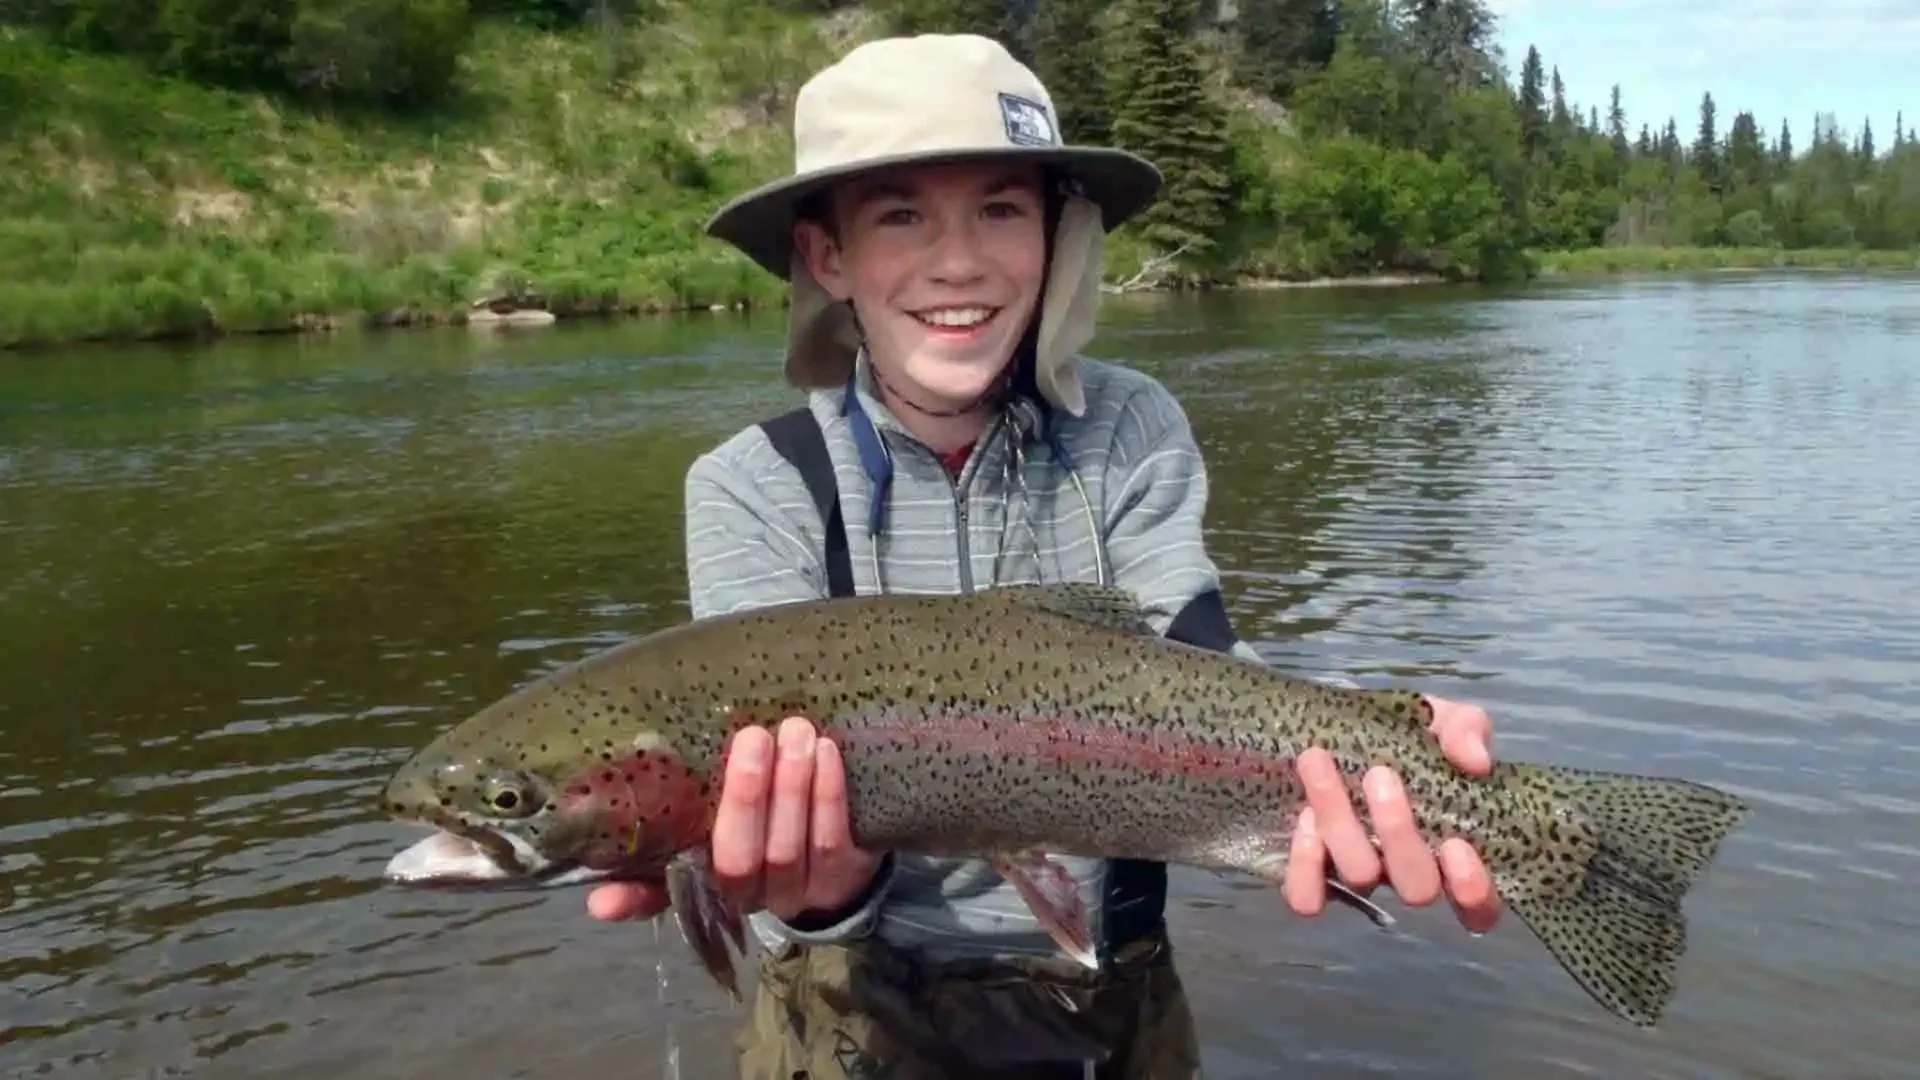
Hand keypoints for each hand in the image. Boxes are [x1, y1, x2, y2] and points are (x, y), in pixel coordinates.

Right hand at [585, 716, 882, 924]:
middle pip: (740, 858)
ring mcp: (802, 890)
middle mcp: (752, 897)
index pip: (664, 897)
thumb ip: (664, 846)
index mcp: (709, 885)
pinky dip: (830, 795)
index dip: (635, 900)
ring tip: (795, 730)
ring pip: (793, 846)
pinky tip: (826, 752)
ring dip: (794, 785)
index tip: (604, 895)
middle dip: (746, 797)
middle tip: (753, 736)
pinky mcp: (847, 877)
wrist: (839, 859)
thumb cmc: (759, 827)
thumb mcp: (713, 835)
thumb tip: (597, 895)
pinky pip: (835, 839)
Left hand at [1283, 695, 1502, 934]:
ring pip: (1359, 877)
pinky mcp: (1313, 876)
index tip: (1456, 844)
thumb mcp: (1443, 720)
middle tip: (1379, 774)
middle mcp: (1408, 872)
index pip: (1480, 905)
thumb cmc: (1405, 732)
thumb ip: (1467, 732)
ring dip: (1340, 822)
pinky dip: (1306, 866)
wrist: (1335, 725)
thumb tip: (1475, 762)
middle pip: (1416, 888)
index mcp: (1451, 848)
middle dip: (1398, 832)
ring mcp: (1361, 876)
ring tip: (1319, 762)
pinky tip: (1305, 819)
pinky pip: (1308, 898)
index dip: (1472, 890)